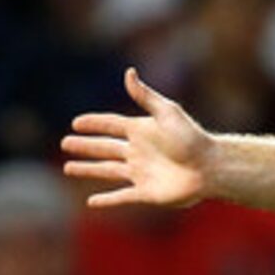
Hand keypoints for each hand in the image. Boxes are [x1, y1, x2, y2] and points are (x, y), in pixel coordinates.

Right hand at [61, 68, 210, 209]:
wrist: (209, 168)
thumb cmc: (191, 138)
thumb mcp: (167, 113)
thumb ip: (145, 96)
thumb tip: (128, 72)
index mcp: (141, 131)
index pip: (111, 125)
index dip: (93, 124)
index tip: (75, 122)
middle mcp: (138, 151)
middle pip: (104, 148)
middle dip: (84, 146)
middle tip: (64, 144)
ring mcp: (140, 173)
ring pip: (107, 171)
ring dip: (88, 170)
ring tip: (68, 168)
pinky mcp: (146, 193)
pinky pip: (121, 196)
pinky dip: (107, 200)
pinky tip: (92, 202)